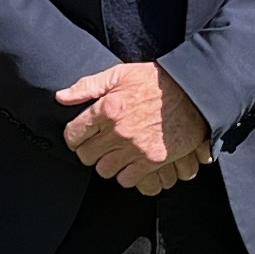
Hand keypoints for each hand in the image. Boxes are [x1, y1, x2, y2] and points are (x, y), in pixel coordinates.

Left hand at [55, 62, 212, 196]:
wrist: (193, 93)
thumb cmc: (156, 81)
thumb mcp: (120, 73)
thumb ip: (88, 86)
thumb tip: (61, 97)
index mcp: (107, 108)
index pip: (73, 134)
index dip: (73, 137)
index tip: (79, 137)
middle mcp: (119, 130)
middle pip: (86, 156)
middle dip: (89, 151)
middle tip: (98, 145)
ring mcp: (136, 147)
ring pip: (104, 170)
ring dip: (107, 163)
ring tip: (115, 154)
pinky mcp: (152, 160)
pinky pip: (127, 179)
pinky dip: (126, 174)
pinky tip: (131, 162)